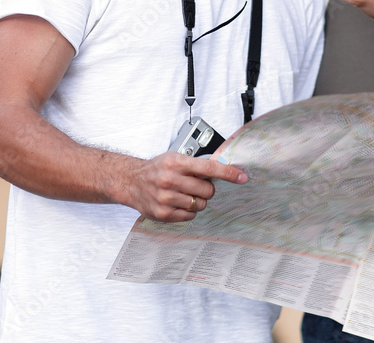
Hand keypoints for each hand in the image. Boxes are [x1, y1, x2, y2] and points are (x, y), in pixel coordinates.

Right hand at [124, 151, 247, 222]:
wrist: (131, 182)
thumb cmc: (156, 169)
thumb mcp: (174, 158)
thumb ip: (196, 164)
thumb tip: (222, 169)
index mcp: (176, 163)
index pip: (209, 168)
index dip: (228, 173)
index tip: (242, 177)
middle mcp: (170, 180)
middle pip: (207, 190)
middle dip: (207, 189)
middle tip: (197, 186)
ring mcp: (166, 198)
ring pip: (200, 205)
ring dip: (197, 200)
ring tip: (185, 194)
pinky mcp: (163, 213)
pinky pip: (190, 215)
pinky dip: (189, 210)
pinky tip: (178, 203)